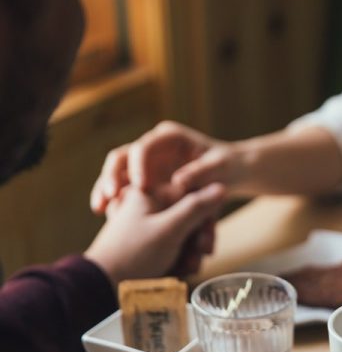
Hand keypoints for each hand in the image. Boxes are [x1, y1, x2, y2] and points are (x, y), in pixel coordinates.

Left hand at [85, 183, 225, 284]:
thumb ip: (196, 207)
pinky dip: (179, 260)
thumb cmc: (133, 254)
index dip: (204, 217)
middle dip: (198, 240)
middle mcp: (149, 206)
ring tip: (187, 269)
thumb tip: (221, 186)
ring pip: (184, 235)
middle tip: (199, 256)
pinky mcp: (148, 244)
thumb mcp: (170, 228)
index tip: (205, 238)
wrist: (103, 285)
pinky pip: (173, 247)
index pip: (192, 195)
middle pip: (190, 217)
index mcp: (150, 193)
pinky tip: (178, 272)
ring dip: (191, 253)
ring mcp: (148, 226)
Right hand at [90, 121, 239, 213]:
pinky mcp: (145, 179)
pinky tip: (106, 214)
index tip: (141, 187)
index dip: (139, 165)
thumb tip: (179, 181)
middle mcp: (153, 146)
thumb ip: (201, 172)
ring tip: (100, 208)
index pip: (145, 146)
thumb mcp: (220, 168)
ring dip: (106, 188)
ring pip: (118, 172)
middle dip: (112, 175)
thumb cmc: (228, 166)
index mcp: (169, 137)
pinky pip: (123, 187)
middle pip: (122, 157)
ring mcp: (147, 162)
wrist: (232, 172)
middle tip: (109, 196)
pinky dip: (115, 199)